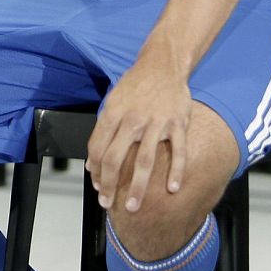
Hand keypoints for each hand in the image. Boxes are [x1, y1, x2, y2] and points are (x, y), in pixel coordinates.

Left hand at [87, 49, 192, 212]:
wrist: (162, 64)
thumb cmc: (134, 86)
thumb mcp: (112, 102)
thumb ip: (103, 130)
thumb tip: (93, 163)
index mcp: (113, 113)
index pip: (98, 148)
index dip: (96, 171)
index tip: (98, 187)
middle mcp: (132, 119)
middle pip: (116, 158)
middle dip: (110, 185)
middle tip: (108, 204)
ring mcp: (156, 122)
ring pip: (145, 160)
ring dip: (138, 186)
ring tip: (133, 206)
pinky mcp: (178, 123)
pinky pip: (178, 151)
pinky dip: (176, 171)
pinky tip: (172, 189)